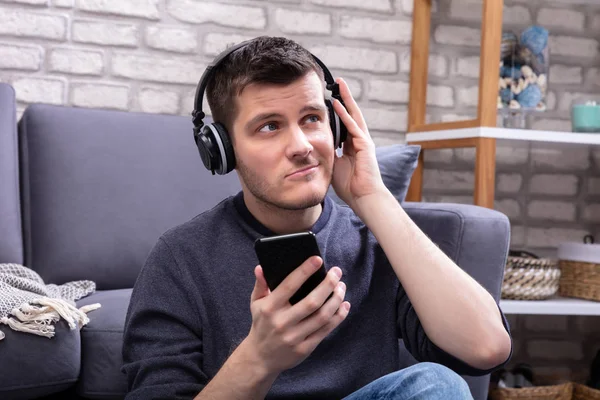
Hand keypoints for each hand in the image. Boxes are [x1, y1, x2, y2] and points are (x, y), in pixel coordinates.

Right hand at [243, 256, 349, 374]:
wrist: (260, 357)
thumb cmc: (261, 324)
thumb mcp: (256, 303)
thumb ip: (260, 284)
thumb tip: (261, 267)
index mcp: (270, 307)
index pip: (289, 285)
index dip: (305, 271)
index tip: (318, 259)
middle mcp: (282, 322)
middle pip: (312, 301)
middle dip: (328, 285)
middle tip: (337, 272)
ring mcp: (294, 337)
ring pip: (322, 316)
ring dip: (336, 300)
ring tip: (341, 287)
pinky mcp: (305, 348)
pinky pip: (325, 330)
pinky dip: (338, 316)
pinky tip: (344, 305)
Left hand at [331, 78, 386, 209]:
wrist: (363, 197)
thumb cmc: (350, 185)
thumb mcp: (333, 165)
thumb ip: (328, 153)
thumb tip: (315, 146)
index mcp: (352, 145)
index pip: (344, 122)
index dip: (337, 110)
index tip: (328, 97)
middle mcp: (359, 140)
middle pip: (351, 114)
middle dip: (344, 98)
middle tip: (337, 82)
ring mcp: (363, 141)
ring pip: (354, 115)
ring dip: (346, 99)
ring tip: (339, 84)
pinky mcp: (365, 145)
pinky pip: (353, 126)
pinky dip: (345, 114)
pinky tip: (337, 103)